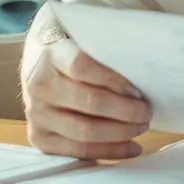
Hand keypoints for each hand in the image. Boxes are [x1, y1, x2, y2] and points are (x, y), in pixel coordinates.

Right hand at [22, 39, 151, 159]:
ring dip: (121, 132)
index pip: (84, 66)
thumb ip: (104, 43)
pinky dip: (110, 151)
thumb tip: (141, 57)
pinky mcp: (39, 137)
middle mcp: (40, 85)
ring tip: (141, 126)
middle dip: (127, 111)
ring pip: (85, 132)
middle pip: (90, 102)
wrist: (35, 61)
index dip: (115, 80)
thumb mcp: (79, 32)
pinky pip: (80, 151)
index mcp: (50, 54)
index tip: (138, 88)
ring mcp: (37, 114)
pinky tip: (131, 146)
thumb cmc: (68, 47)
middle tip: (147, 110)